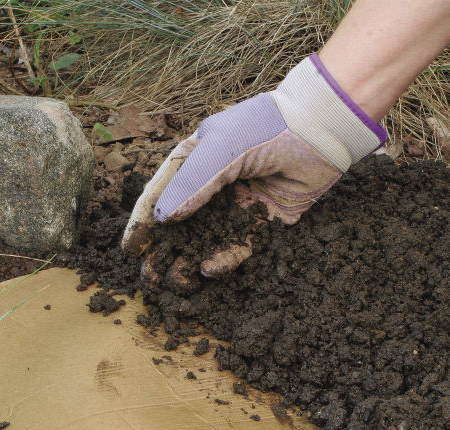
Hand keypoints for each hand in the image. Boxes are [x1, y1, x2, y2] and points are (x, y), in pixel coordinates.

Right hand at [121, 54, 386, 278]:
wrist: (318, 129)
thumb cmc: (263, 127)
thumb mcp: (220, 149)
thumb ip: (192, 183)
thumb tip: (163, 220)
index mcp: (195, 158)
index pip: (161, 193)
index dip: (144, 221)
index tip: (131, 248)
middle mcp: (214, 182)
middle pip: (181, 222)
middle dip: (162, 249)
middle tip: (148, 275)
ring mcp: (239, 202)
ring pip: (207, 237)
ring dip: (189, 259)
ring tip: (175, 282)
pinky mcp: (265, 219)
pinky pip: (240, 244)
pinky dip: (224, 258)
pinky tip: (209, 270)